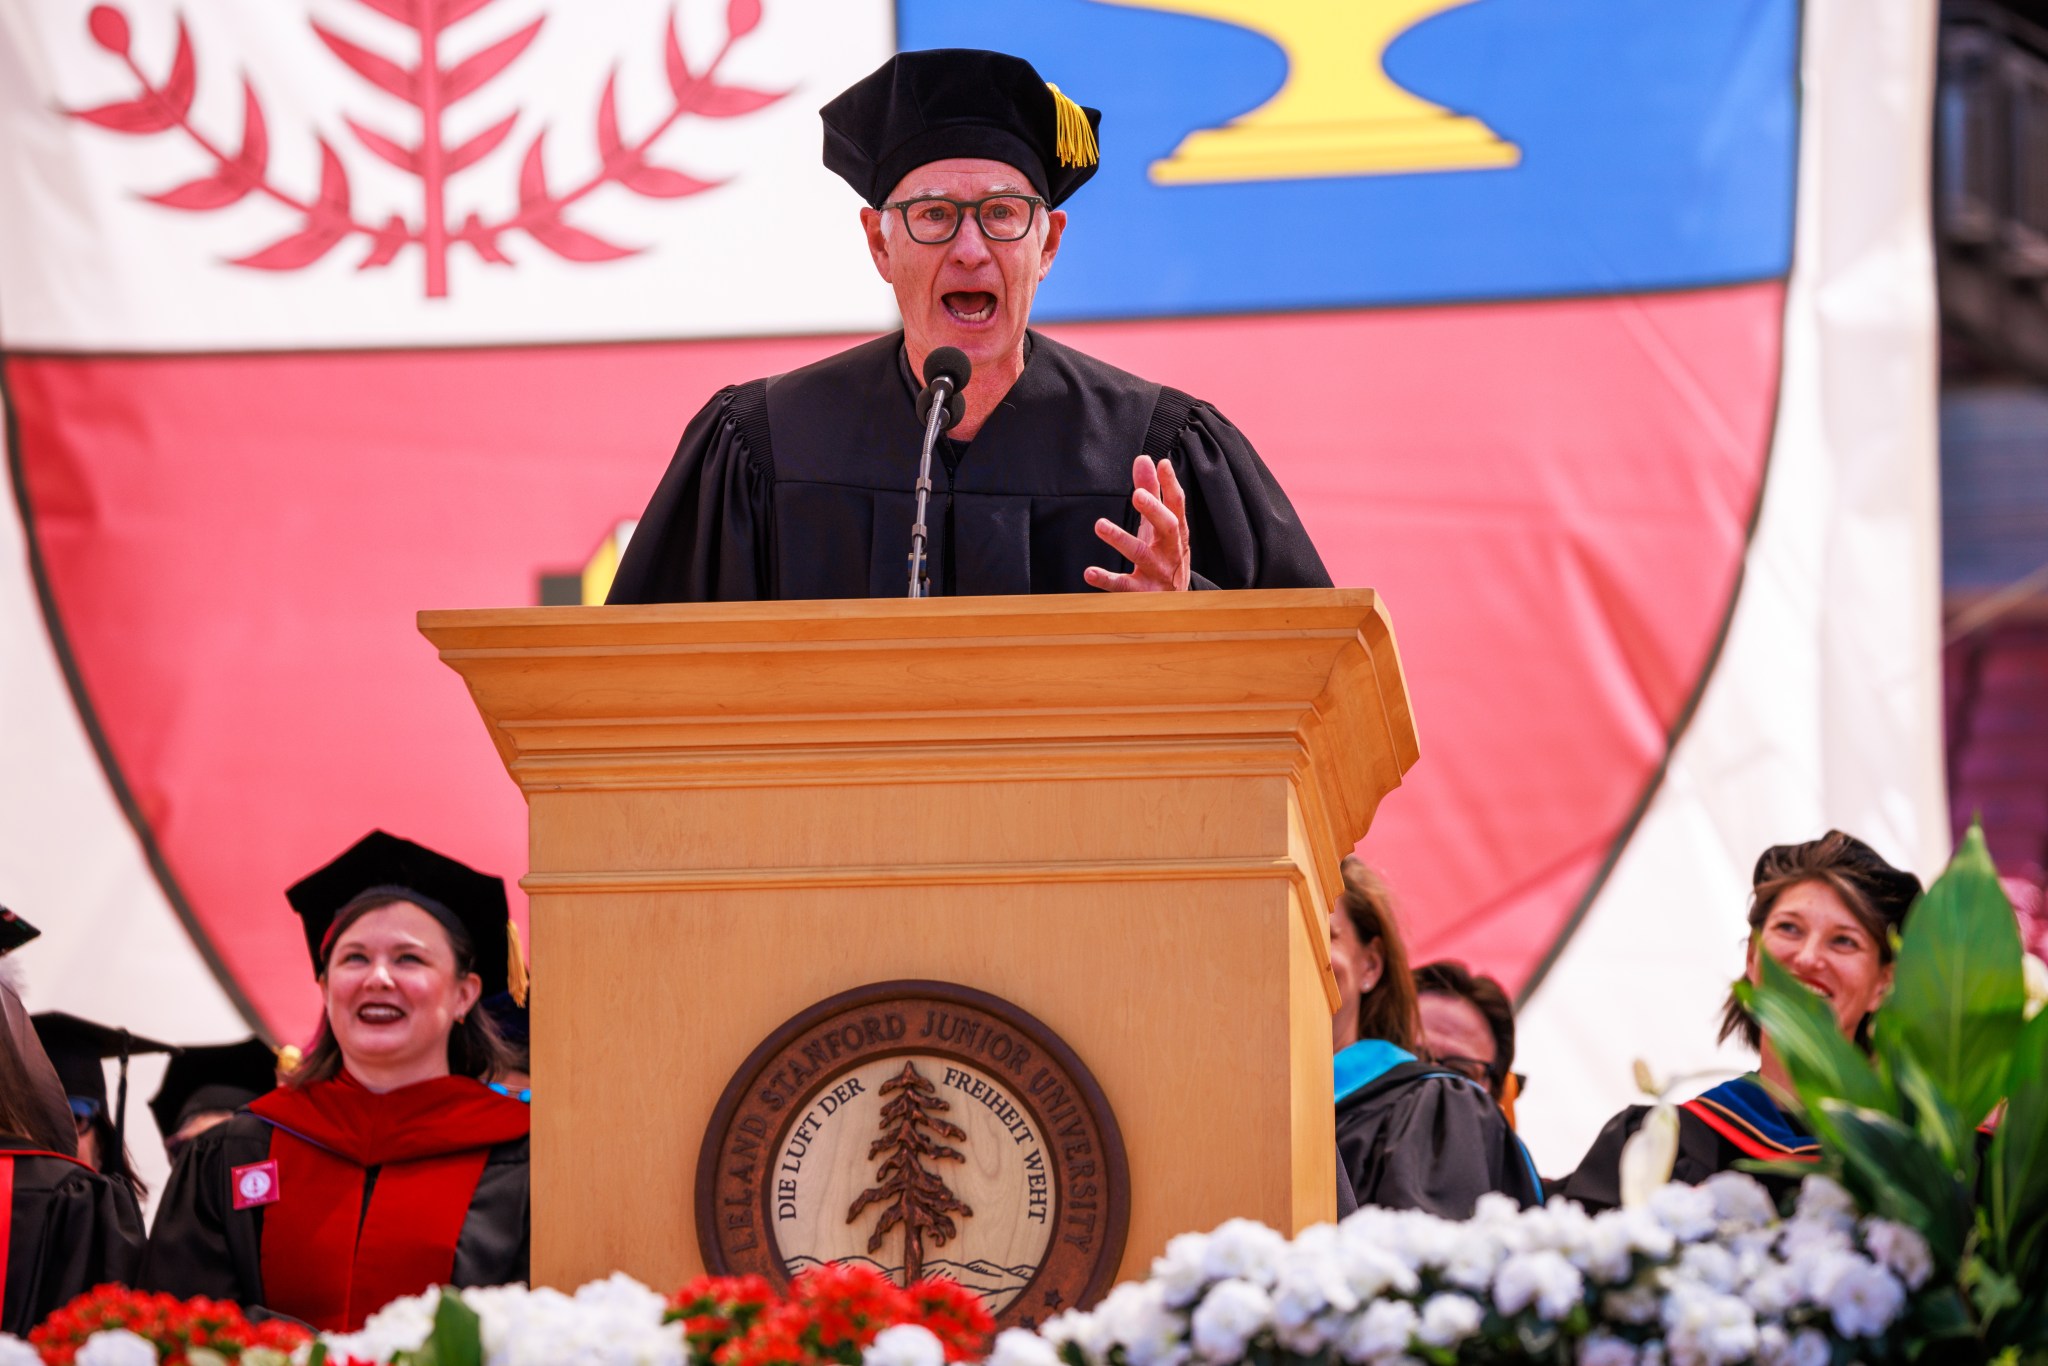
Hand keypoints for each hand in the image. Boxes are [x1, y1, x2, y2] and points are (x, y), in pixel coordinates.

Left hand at [1086, 455, 1190, 591]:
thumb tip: (1145, 459)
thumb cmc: (1164, 556)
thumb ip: (1151, 492)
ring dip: (1121, 539)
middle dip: (1154, 510)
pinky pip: (1123, 586)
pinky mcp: (1142, 593)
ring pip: (1141, 554)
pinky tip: (1090, 572)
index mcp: (1175, 532)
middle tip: (1138, 495)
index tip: (1162, 464)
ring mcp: (1157, 572)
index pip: (1176, 505)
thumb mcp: (1159, 525)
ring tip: (1100, 525)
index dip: (1171, 484)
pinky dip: (1106, 579)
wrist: (1177, 604)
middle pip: (1167, 527)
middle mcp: (1170, 550)